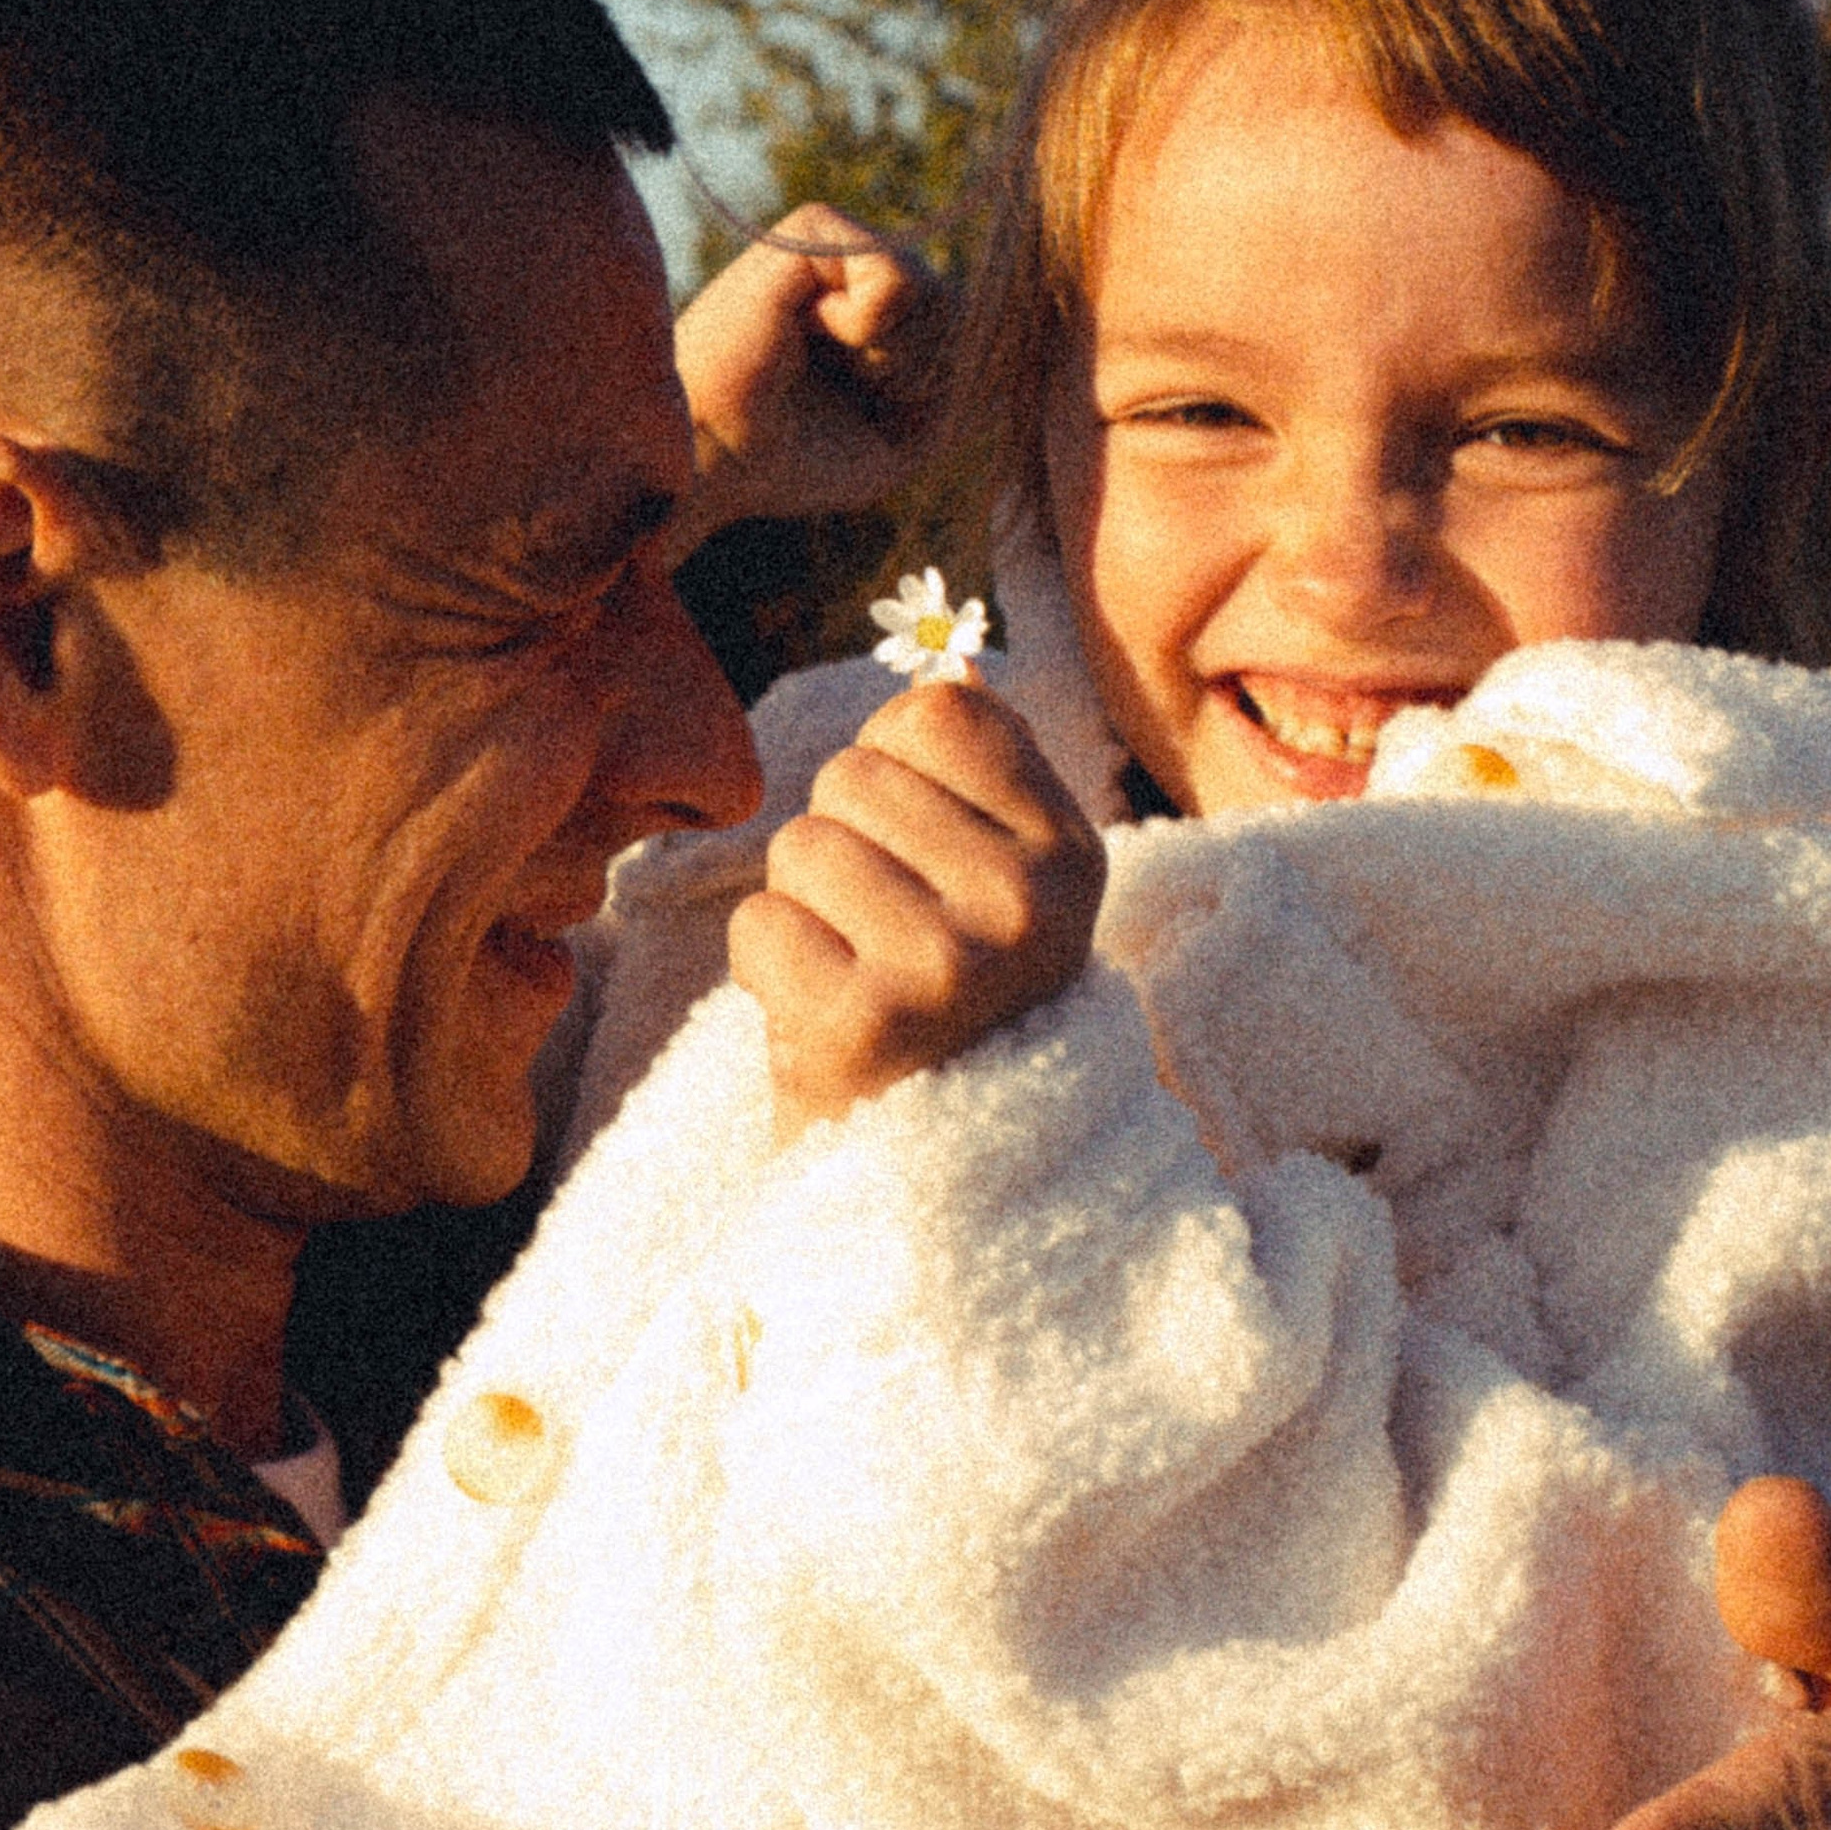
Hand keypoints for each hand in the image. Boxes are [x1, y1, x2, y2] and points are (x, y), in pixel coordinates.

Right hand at [671, 208, 946, 550]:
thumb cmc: (794, 457)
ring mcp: (839, 244)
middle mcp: (859, 266)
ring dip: (891, 355)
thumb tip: (990, 308)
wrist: (713, 461)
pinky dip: (866, 329)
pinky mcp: (812, 231)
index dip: (927, 389)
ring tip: (821, 358)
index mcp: (877, 308)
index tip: (859, 409)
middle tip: (839, 387)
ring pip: (935, 292)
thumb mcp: (908, 434)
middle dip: (914, 373)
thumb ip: (959, 376)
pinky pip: (897, 277)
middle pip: (957, 309)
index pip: (963, 330)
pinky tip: (810, 330)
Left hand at [727, 682, 1104, 1143]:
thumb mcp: (1000, 881)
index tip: (923, 852)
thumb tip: (948, 654)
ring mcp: (948, 965)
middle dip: (841, 846)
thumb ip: (976, 768)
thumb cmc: (950, 997)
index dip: (895, 769)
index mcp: (1071, 852)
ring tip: (855, 977)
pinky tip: (823, 1019)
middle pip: (851, 776)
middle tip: (882, 936)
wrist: (932, 1175)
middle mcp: (1026, 904)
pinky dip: (768, 972)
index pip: (937, 713)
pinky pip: (759, 925)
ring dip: (801, 909)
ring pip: (799, 846)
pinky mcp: (863, 1023)